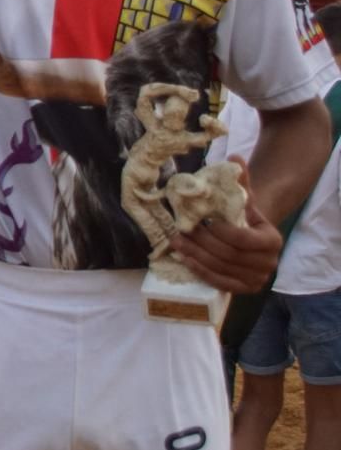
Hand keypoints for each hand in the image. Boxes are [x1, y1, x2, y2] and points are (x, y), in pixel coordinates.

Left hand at [168, 160, 282, 293]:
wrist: (252, 240)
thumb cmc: (245, 217)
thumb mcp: (245, 201)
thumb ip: (240, 182)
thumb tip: (234, 158)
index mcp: (272, 240)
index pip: (243, 239)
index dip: (221, 232)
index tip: (203, 221)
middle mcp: (268, 263)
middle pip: (229, 254)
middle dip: (202, 242)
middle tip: (181, 230)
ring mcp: (256, 279)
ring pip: (221, 268)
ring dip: (196, 255)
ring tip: (176, 241)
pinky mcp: (243, 290)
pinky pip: (219, 282)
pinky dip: (200, 270)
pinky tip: (184, 258)